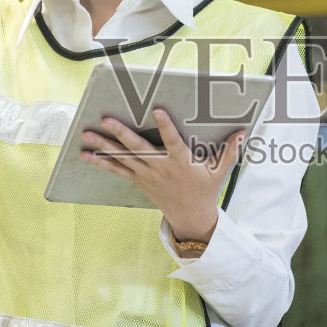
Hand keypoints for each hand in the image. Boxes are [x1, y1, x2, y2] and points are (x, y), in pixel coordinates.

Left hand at [79, 108, 242, 243]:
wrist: (190, 217)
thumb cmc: (205, 190)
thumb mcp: (220, 171)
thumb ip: (230, 151)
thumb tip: (243, 132)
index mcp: (181, 162)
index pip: (172, 140)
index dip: (165, 125)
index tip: (156, 109)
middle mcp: (160, 167)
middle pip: (138, 148)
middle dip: (121, 133)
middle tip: (106, 119)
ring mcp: (146, 174)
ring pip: (122, 158)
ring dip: (102, 146)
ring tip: (85, 134)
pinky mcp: (138, 180)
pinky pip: (116, 170)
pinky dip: (100, 161)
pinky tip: (84, 153)